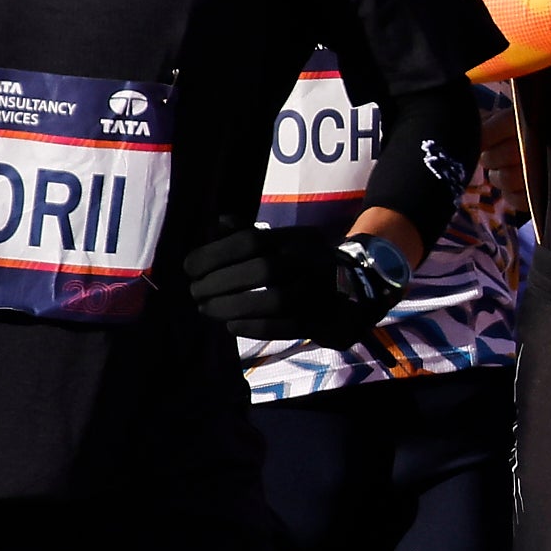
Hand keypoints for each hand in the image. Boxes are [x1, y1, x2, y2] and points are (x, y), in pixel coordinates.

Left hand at [181, 222, 406, 345]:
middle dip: (220, 282)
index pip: (251, 240)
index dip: (215, 254)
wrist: (361, 289)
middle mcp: (309, 262)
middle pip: (261, 269)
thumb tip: (218, 223)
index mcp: (295, 239)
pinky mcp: (323, 320)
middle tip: (194, 292)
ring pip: (275, 299)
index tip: (189, 267)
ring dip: (234, 306)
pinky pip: (288, 325)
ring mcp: (319, 291)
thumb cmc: (309, 265)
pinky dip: (255, 327)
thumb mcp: (286, 242)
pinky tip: (231, 326)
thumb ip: (252, 234)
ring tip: (207, 310)